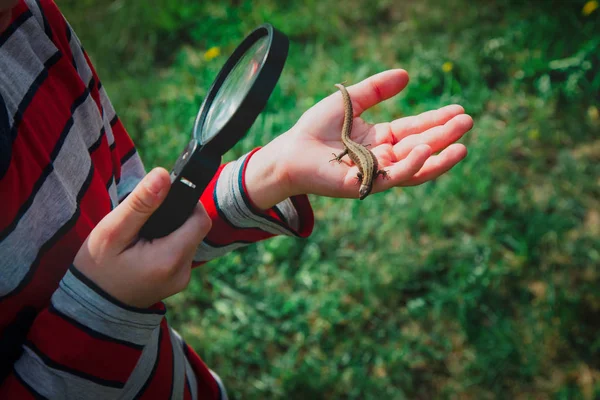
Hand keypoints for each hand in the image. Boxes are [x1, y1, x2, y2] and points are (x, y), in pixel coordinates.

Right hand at [74, 168, 211, 307]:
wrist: (90, 309)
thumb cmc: (97, 269)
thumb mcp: (112, 231)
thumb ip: (141, 203)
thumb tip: (164, 175)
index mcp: (170, 259)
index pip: (200, 219)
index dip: (188, 202)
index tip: (164, 199)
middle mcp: (183, 272)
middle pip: (195, 229)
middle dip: (175, 216)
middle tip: (146, 218)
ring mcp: (182, 279)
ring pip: (188, 240)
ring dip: (171, 230)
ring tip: (142, 234)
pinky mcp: (177, 281)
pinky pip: (181, 253)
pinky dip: (167, 244)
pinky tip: (145, 246)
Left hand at [245, 69, 472, 207]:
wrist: (291, 150)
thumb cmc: (317, 127)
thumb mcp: (352, 101)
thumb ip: (377, 89)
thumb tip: (406, 75)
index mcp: (382, 139)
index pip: (415, 130)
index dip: (437, 121)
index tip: (459, 111)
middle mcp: (384, 158)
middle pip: (421, 147)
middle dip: (444, 136)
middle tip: (467, 122)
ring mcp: (377, 173)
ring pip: (415, 167)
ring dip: (438, 157)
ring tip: (461, 145)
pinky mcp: (366, 184)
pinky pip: (394, 177)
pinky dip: (411, 165)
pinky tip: (425, 150)